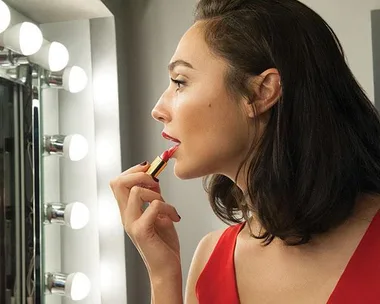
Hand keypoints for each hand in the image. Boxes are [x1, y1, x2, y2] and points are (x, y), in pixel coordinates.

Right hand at [110, 162, 181, 277]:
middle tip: (155, 181)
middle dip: (140, 174)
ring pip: (135, 192)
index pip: (118, 182)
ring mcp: (132, 224)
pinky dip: (168, 207)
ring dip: (155, 193)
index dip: (133, 171)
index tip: (150, 169)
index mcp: (128, 210)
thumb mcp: (160, 213)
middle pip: (118, 183)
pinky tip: (174, 217)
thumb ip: (154, 197)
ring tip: (166, 206)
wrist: (167, 269)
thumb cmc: (164, 243)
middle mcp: (126, 216)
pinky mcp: (142, 232)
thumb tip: (154, 179)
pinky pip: (153, 207)